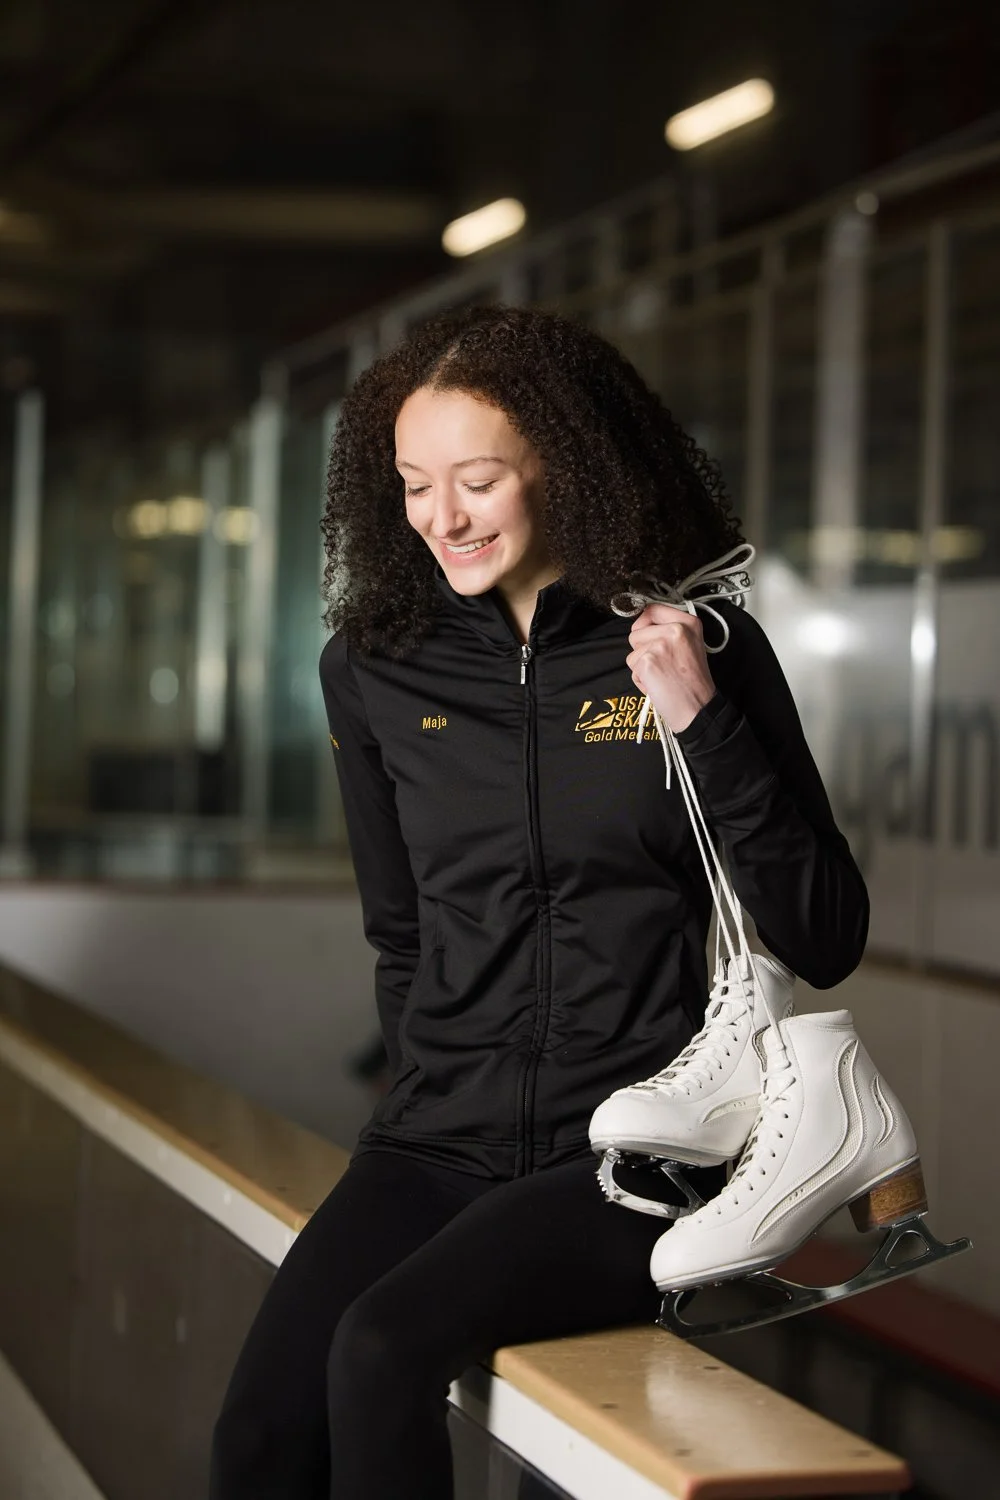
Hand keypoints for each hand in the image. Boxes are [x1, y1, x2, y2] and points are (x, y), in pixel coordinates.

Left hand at [625, 603, 716, 733]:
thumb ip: (670, 630)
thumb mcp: (691, 645)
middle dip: (642, 649)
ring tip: (663, 675)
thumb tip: (642, 623)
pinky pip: (632, 668)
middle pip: (636, 631)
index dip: (644, 624)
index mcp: (689, 622)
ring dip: (642, 666)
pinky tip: (658, 685)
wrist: (698, 709)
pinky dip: (641, 680)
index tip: (648, 638)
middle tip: (664, 664)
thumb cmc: (693, 682)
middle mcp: (676, 629)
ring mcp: (661, 644)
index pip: (652, 609)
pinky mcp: (648, 661)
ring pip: (632, 651)